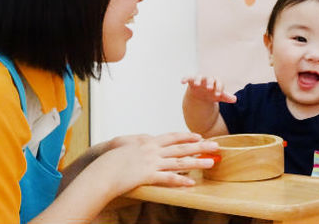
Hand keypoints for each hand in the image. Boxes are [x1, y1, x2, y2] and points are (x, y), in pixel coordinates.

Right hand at [90, 132, 219, 195]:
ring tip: (212, 162)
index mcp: (148, 142)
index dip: (187, 136)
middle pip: (181, 148)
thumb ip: (140, 141)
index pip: (172, 137)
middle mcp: (153, 150)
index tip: (199, 136)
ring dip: (197, 162)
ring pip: (179, 162)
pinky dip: (180, 181)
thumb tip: (147, 138)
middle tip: (216, 146)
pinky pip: (167, 178)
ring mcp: (151, 163)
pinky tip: (192, 183)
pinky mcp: (148, 176)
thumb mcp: (126, 144)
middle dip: (200, 146)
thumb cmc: (111, 158)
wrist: (101, 169)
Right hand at [181, 75, 236, 103]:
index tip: (218, 95)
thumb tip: (235, 99)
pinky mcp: (191, 80)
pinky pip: (188, 78)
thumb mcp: (219, 96)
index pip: (219, 83)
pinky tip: (182, 82)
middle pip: (210, 79)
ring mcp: (199, 79)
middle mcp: (208, 79)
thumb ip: (226, 97)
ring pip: (199, 77)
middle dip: (210, 83)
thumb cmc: (212, 94)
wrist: (201, 94)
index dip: (219, 88)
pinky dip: (185, 78)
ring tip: (197, 84)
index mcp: (216, 82)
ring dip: (198, 80)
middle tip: (210, 88)